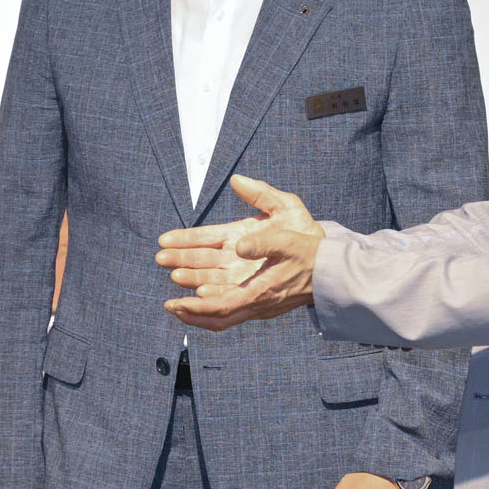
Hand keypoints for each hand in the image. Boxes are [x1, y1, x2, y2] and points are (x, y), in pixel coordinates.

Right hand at [156, 175, 323, 331]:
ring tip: (175, 277)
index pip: (206, 239)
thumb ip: (260, 193)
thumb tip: (237, 179)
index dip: (185, 239)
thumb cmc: (306, 234)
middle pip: (201, 263)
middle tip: (161, 258)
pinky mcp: (252, 300)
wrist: (327, 261)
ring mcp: (242, 282)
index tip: (165, 239)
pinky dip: (206, 309)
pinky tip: (192, 304)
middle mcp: (236, 263)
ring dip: (190, 282)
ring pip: (208, 285)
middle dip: (180, 261)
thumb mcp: (285, 206)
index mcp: (240, 239)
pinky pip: (224, 308)